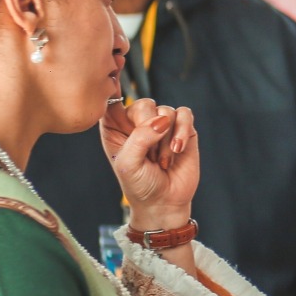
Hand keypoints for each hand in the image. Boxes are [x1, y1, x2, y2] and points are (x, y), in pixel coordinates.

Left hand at [102, 98, 198, 229]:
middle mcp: (137, 122)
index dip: (115, 95)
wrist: (164, 203)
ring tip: (162, 161)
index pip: (111, 100)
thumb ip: (140, 138)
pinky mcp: (183, 129)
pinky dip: (182, 131)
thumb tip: (162, 120)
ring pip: (166, 111)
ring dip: (166, 139)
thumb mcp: (129, 164)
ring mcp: (161, 125)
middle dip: (149, 129)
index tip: (117, 92)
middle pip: (144, 104)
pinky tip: (177, 149)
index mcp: (115, 127)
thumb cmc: (140, 185)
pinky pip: (185, 115)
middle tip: (149, 155)